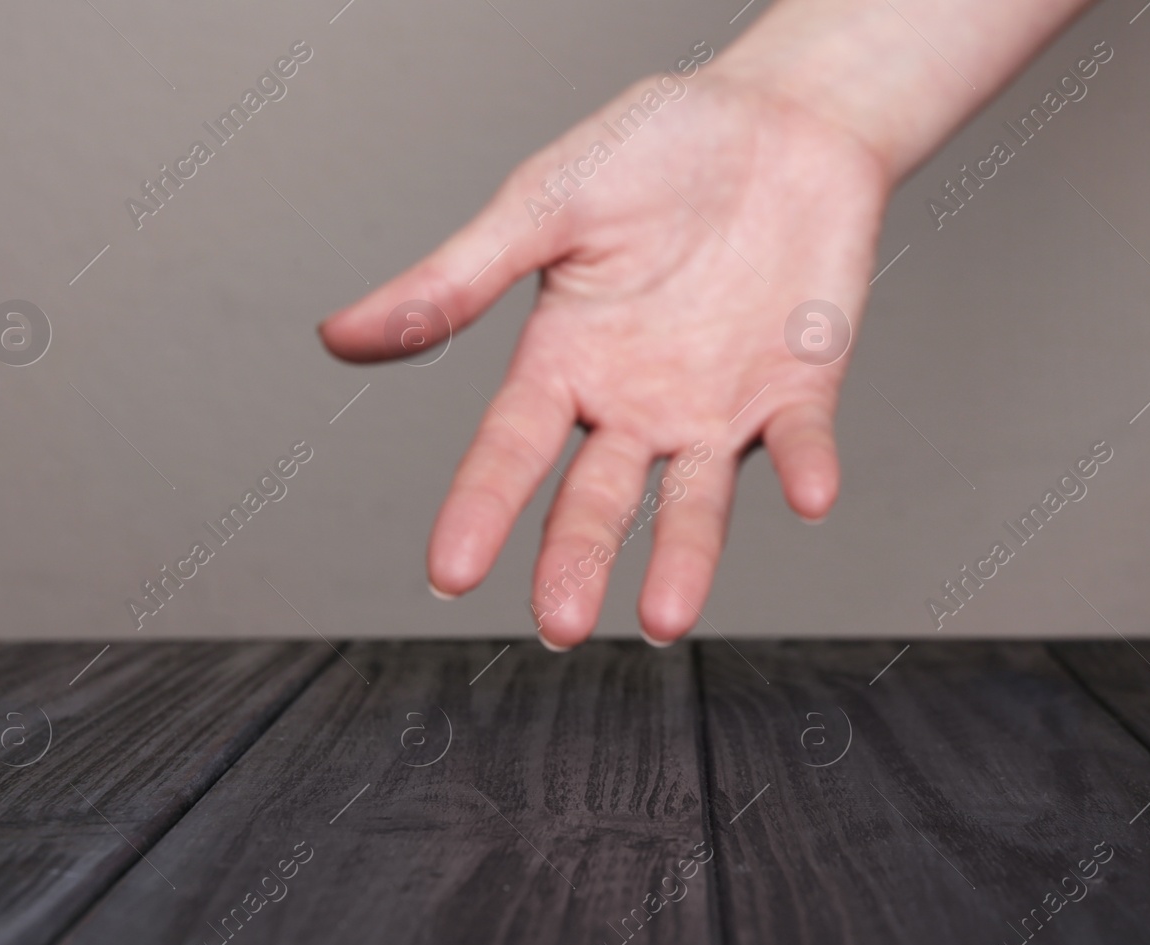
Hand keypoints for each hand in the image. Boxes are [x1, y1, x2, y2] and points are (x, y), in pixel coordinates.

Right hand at [319, 66, 890, 647]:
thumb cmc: (657, 149)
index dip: (479, 508)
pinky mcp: (798, 389)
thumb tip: (341, 336)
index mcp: (566, 360)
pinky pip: (800, 441)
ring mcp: (717, 405)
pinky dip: (806, 467)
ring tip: (666, 617)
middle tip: (559, 623)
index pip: (511, 450)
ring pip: (695, 500)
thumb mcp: (544, 204)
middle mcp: (635, 402)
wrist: (777, 116)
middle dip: (577, 559)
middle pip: (597, 497)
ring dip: (684, 557)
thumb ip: (457, 279)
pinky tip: (809, 496)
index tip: (449, 572)